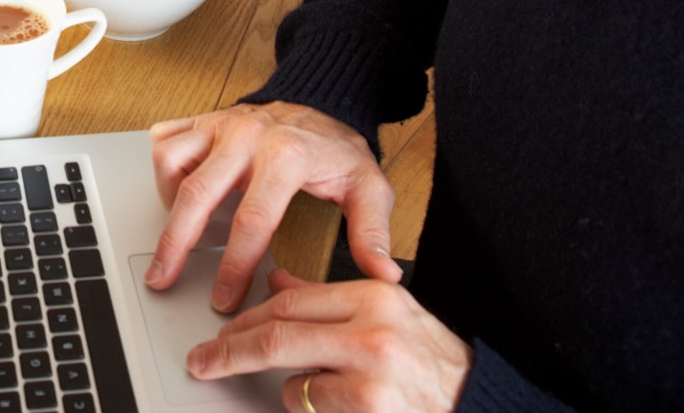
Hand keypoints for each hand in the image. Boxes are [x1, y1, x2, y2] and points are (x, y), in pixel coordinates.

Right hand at [148, 102, 401, 311]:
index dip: (234, 266)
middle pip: (196, 195)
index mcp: (286, 156)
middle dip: (175, 244)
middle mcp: (247, 135)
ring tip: (174, 232)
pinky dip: (164, 169)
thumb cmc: (339, 149)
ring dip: (167, 201)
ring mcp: (221, 124)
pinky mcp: (206, 119)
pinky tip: (175, 195)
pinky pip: (166, 140)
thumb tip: (384, 275)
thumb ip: (372, 233)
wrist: (323, 99)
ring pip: (172, 162)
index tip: (224, 297)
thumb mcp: (368, 188)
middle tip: (162, 278)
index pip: (252, 220)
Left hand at [189, 268, 469, 412]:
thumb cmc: (433, 365)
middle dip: (231, 349)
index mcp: (375, 296)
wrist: (479, 403)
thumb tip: (276, 283)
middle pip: (278, 332)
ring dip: (290, 389)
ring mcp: (371, 369)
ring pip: (292, 376)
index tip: (222, 332)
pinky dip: (313, 409)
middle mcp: (373, 327)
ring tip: (323, 394)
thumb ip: (329, 300)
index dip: (247, 318)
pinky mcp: (369, 405)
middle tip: (203, 361)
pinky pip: (312, 405)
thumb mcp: (386, 318)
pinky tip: (344, 407)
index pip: (290, 300)